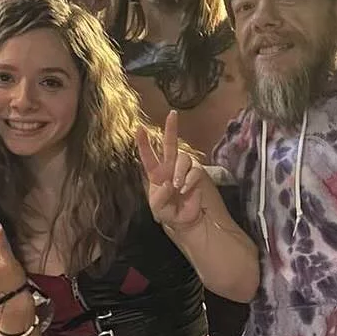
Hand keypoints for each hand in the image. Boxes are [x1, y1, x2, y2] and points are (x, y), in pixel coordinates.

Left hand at [138, 111, 208, 230]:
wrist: (187, 221)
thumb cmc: (169, 213)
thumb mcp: (157, 208)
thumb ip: (159, 196)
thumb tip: (168, 183)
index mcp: (156, 173)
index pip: (148, 156)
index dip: (143, 142)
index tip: (139, 128)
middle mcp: (170, 167)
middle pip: (170, 144)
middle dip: (171, 128)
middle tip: (172, 114)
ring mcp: (184, 170)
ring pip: (183, 158)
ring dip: (179, 172)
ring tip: (178, 187)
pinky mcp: (197, 174)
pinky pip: (194, 170)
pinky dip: (189, 180)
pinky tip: (185, 190)